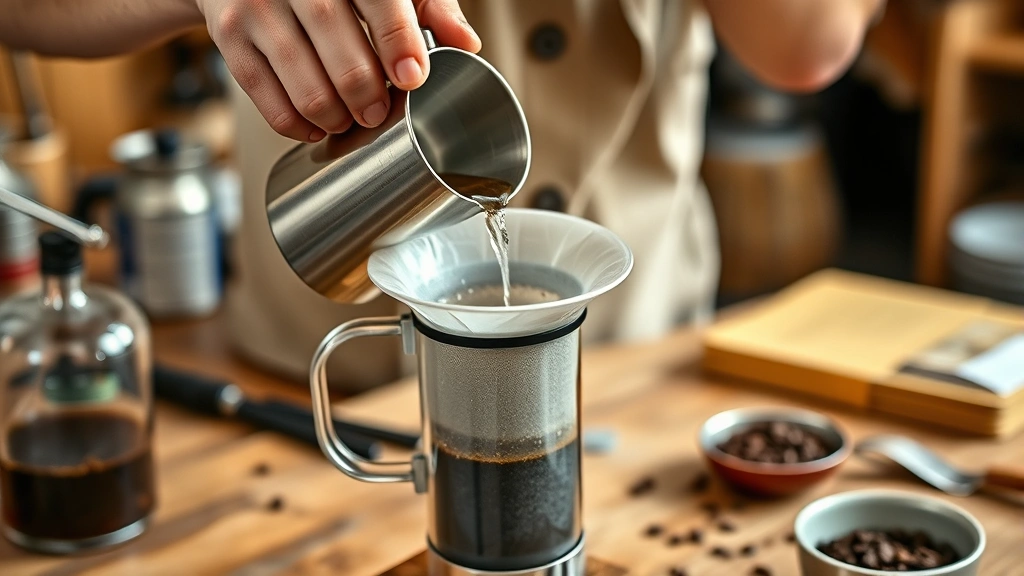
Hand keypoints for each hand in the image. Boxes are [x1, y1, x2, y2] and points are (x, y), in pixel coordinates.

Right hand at [197, 0, 480, 141]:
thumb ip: (428, 6)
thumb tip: (466, 43)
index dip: (397, 40)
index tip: (411, 77)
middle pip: (333, 38)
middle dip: (361, 86)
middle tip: (376, 112)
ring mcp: (255, 4)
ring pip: (296, 71)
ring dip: (328, 111)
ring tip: (346, 121)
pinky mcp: (227, 33)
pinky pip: (260, 90)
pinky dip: (291, 120)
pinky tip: (313, 126)